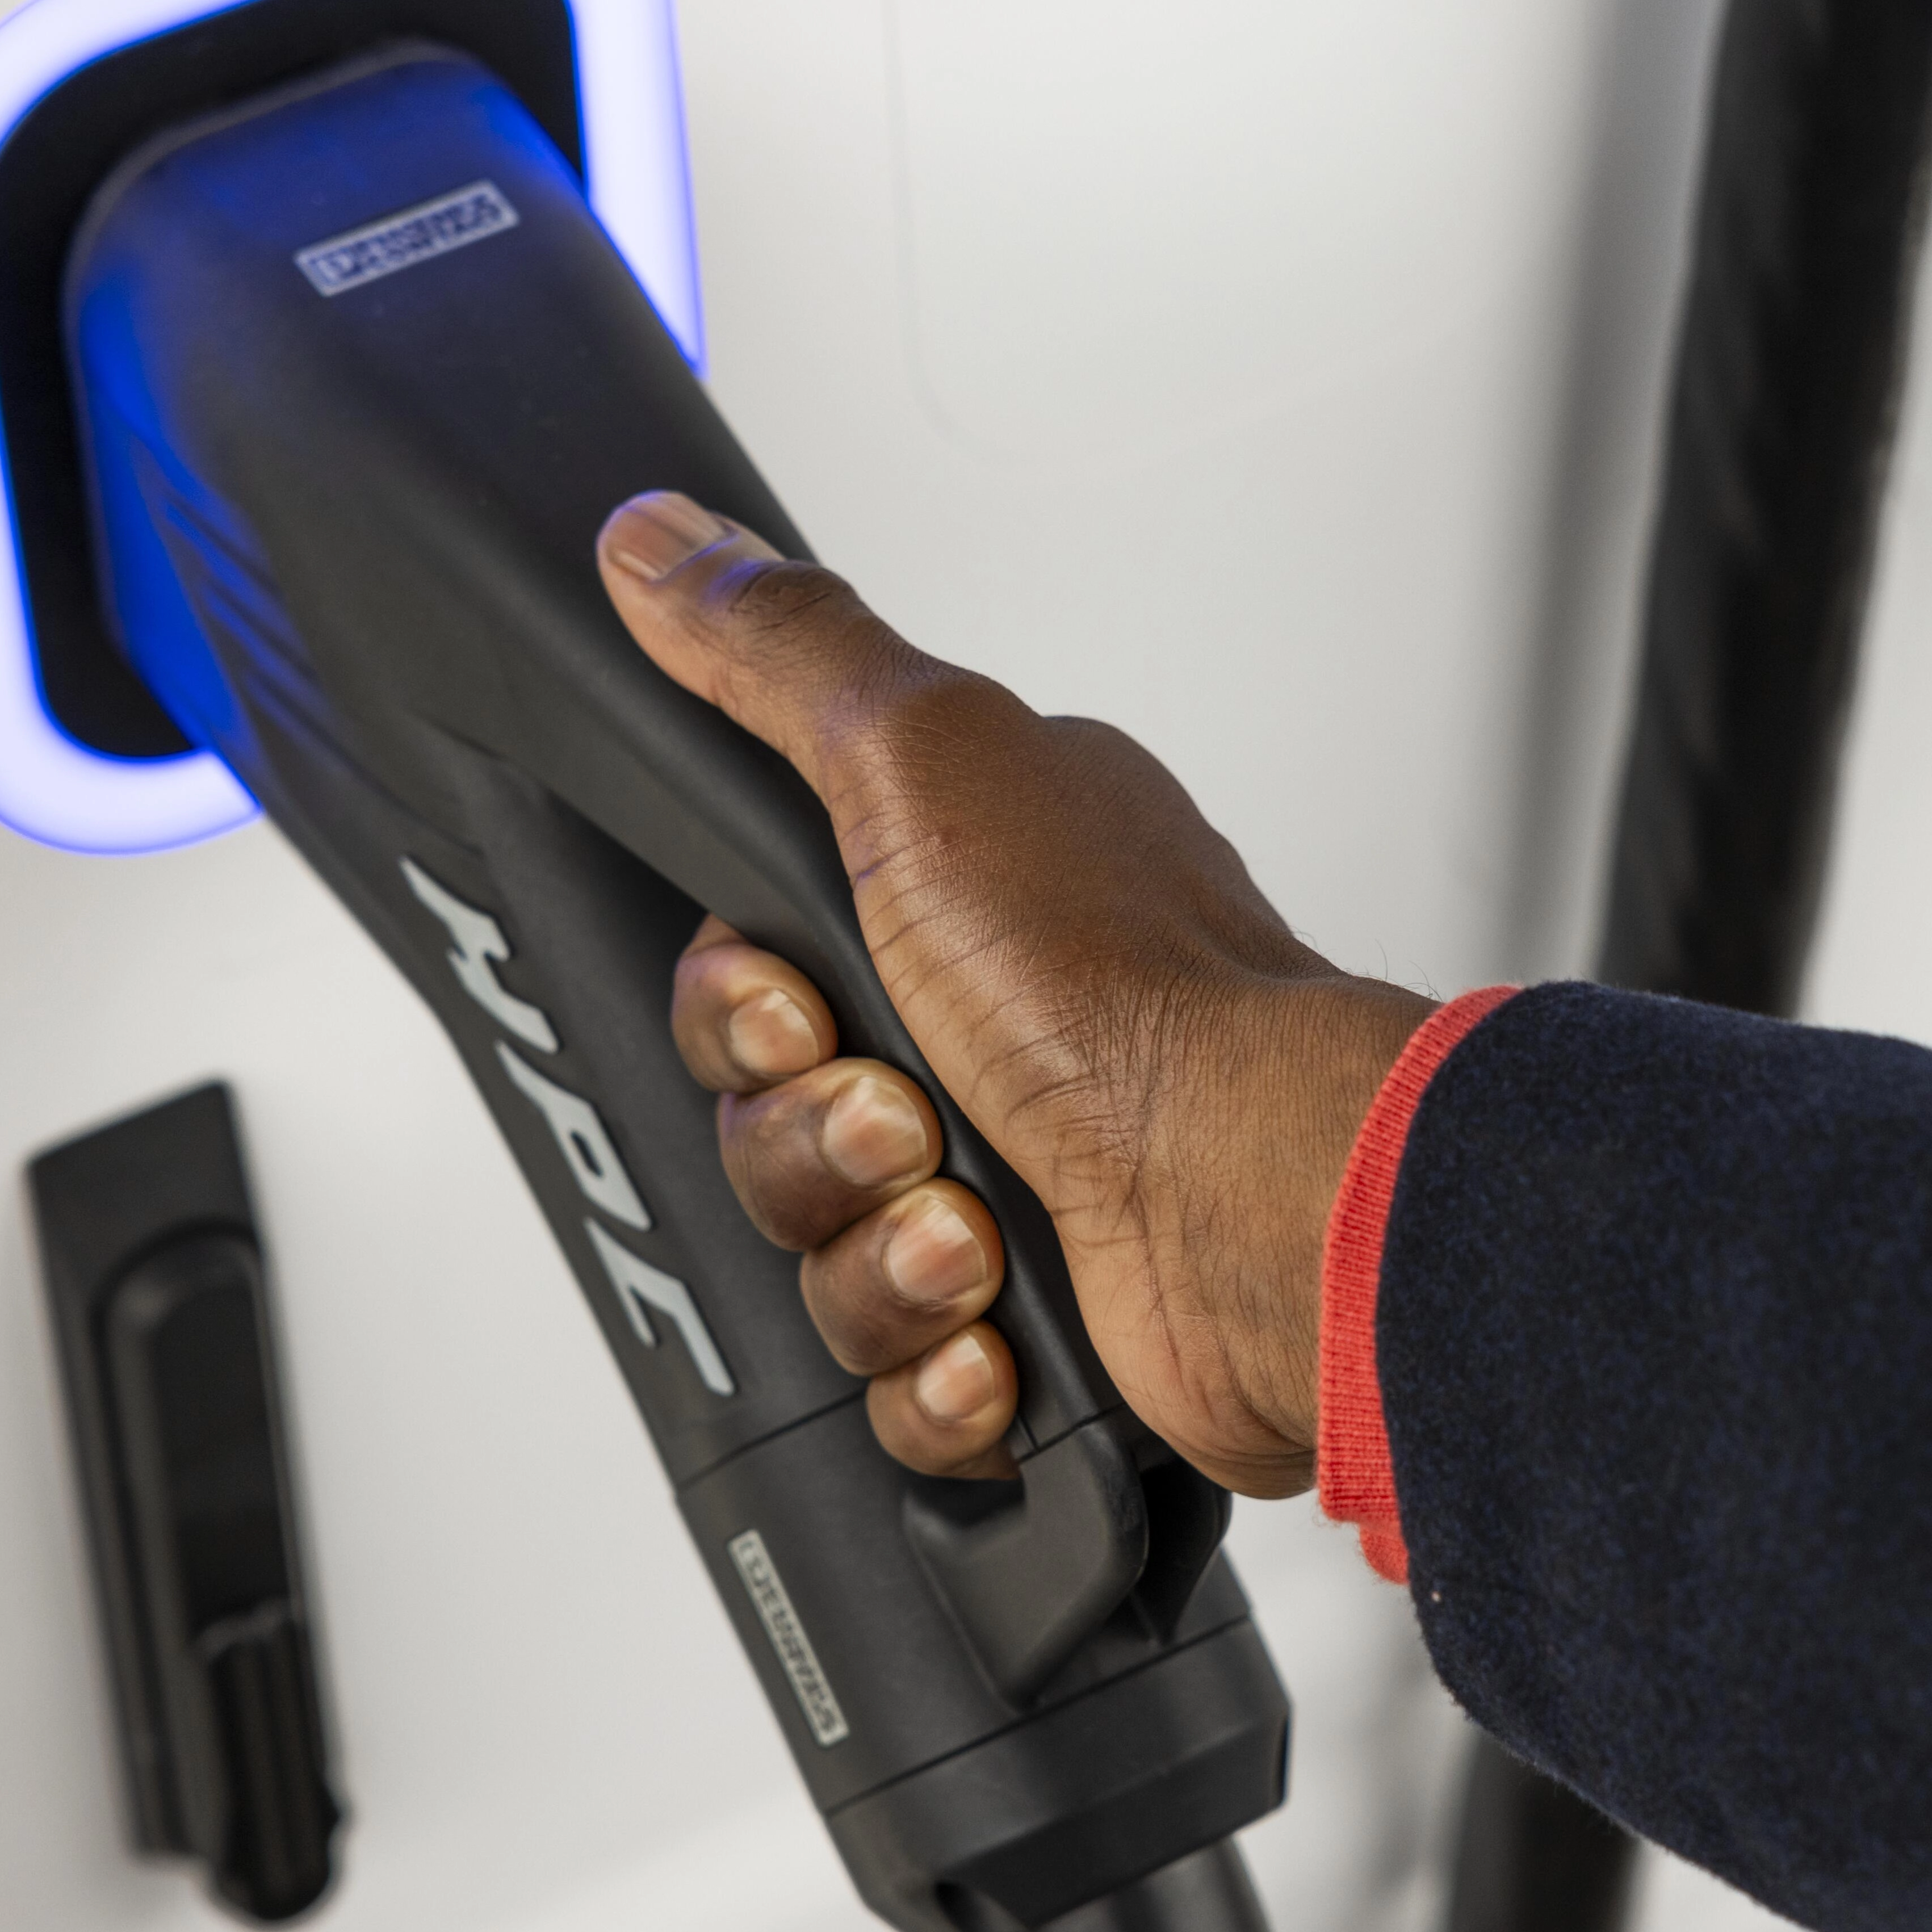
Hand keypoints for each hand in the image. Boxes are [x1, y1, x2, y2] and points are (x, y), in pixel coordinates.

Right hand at [598, 491, 1435, 1497]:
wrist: (1268, 1212)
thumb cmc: (1131, 997)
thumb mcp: (927, 758)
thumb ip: (784, 653)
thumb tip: (663, 545)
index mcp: (968, 891)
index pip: (750, 960)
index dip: (738, 1002)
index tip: (794, 998)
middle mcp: (997, 1031)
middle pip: (767, 1119)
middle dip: (810, 1139)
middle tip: (906, 1113)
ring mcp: (1023, 1182)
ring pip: (822, 1258)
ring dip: (880, 1257)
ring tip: (973, 1226)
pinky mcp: (1041, 1326)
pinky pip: (897, 1386)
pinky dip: (941, 1371)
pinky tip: (1002, 1328)